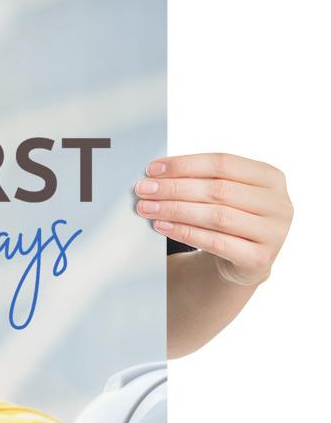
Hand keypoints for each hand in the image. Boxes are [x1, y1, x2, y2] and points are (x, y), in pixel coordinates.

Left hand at [134, 152, 292, 285]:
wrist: (245, 259)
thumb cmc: (229, 216)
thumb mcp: (224, 194)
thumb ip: (199, 180)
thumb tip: (155, 175)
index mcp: (270, 177)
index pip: (223, 163)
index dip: (185, 165)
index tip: (152, 169)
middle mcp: (279, 203)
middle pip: (219, 190)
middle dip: (175, 188)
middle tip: (143, 189)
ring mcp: (274, 233)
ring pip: (217, 216)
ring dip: (176, 210)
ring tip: (147, 208)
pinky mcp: (260, 259)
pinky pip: (216, 242)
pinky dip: (185, 232)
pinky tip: (162, 226)